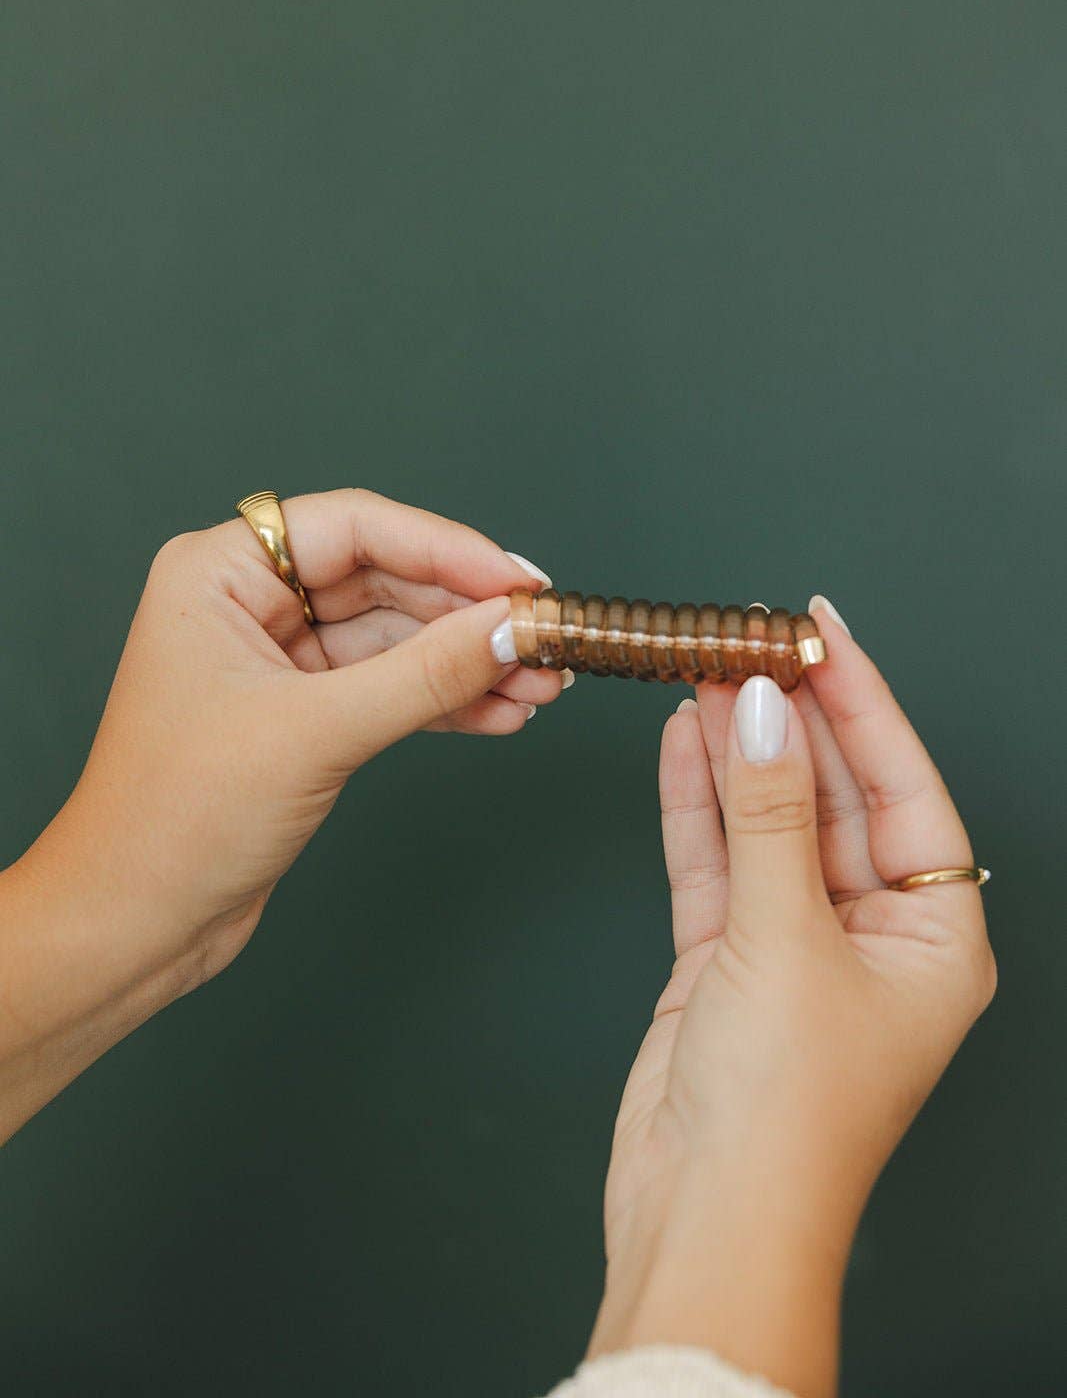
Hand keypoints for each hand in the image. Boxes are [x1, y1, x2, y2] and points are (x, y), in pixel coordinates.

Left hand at [1, 488, 559, 1137]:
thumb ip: (424, 675)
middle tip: (544, 637)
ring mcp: (276, 661)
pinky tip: (500, 713)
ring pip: (396, 640)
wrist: (137, 923)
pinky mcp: (302, 716)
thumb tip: (511, 630)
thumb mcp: (316, 732)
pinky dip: (444, 701)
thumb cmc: (175, 820)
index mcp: (218, 573)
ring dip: (468, 663)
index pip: (355, 528)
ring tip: (541, 684)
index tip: (520, 582)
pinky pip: (390, 688)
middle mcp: (246, 604)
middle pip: (385, 580)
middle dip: (469, 616)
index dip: (447, 549)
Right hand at [587, 600, 995, 1397]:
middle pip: (831, 795)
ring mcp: (794, 945)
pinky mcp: (727, 958)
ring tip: (705, 668)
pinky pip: (717, 858)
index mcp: (934, 937)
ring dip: (737, 749)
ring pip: (767, 819)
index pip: (903, 787)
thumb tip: (767, 708)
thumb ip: (771, 815)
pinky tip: (682, 741)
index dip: (864, 702)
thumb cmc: (787, 1119)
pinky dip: (697, 801)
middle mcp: (872, 935)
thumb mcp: (787, 940)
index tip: (820, 630)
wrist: (705, 1219)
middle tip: (747, 639)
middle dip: (790, 719)